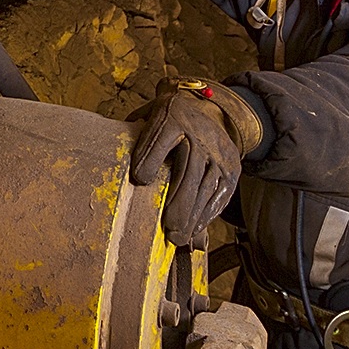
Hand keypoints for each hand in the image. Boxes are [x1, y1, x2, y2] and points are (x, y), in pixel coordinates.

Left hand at [129, 89, 242, 247]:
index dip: (150, 158)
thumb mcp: (150, 118)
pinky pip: (221, 194)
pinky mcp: (232, 169)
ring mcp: (219, 152)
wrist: (210, 112)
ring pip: (206, 186)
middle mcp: (199, 134)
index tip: (140, 178)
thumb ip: (135, 138)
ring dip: (192, 215)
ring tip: (178, 236)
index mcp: (172, 116)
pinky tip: (194, 228)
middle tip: (168, 228)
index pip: (160, 137)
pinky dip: (207, 214)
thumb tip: (116, 164)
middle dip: (178, 202)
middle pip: (189, 169)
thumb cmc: (168, 123)